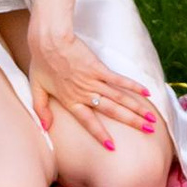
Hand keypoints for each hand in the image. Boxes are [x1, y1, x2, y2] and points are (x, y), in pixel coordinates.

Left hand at [25, 20, 159, 146]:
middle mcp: (85, 94)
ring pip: (119, 98)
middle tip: (148, 131)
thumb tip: (44, 128)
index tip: (112, 146)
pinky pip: (119, 79)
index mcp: (70, 101)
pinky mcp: (99, 67)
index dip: (100, 134)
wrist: (48, 40)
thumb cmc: (41, 62)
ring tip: (150, 119)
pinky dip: (133, 86)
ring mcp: (93, 81)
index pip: (88, 122)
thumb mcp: (36, 88)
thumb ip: (41, 109)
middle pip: (112, 112)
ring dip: (137, 109)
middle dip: (132, 122)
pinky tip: (146, 93)